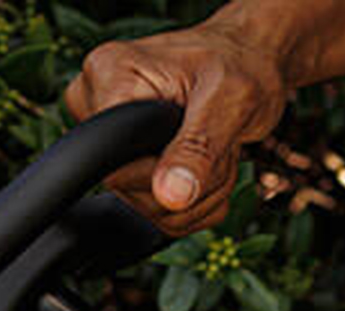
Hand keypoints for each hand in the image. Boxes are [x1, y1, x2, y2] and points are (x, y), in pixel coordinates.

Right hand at [63, 17, 292, 234]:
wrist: (249, 63)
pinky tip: (210, 165)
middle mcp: (96, 104)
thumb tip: (169, 196)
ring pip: (151, 207)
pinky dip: (198, 203)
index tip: (203, 143)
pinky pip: (161, 212)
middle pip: (131, 190)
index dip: (166, 173)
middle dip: (194, 185)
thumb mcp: (231, 101)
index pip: (117, 164)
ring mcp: (110, 137)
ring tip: (218, 150)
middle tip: (221, 144)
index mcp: (109, 74)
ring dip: (201, 195)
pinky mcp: (128, 161)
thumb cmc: (240, 65)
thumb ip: (198, 149)